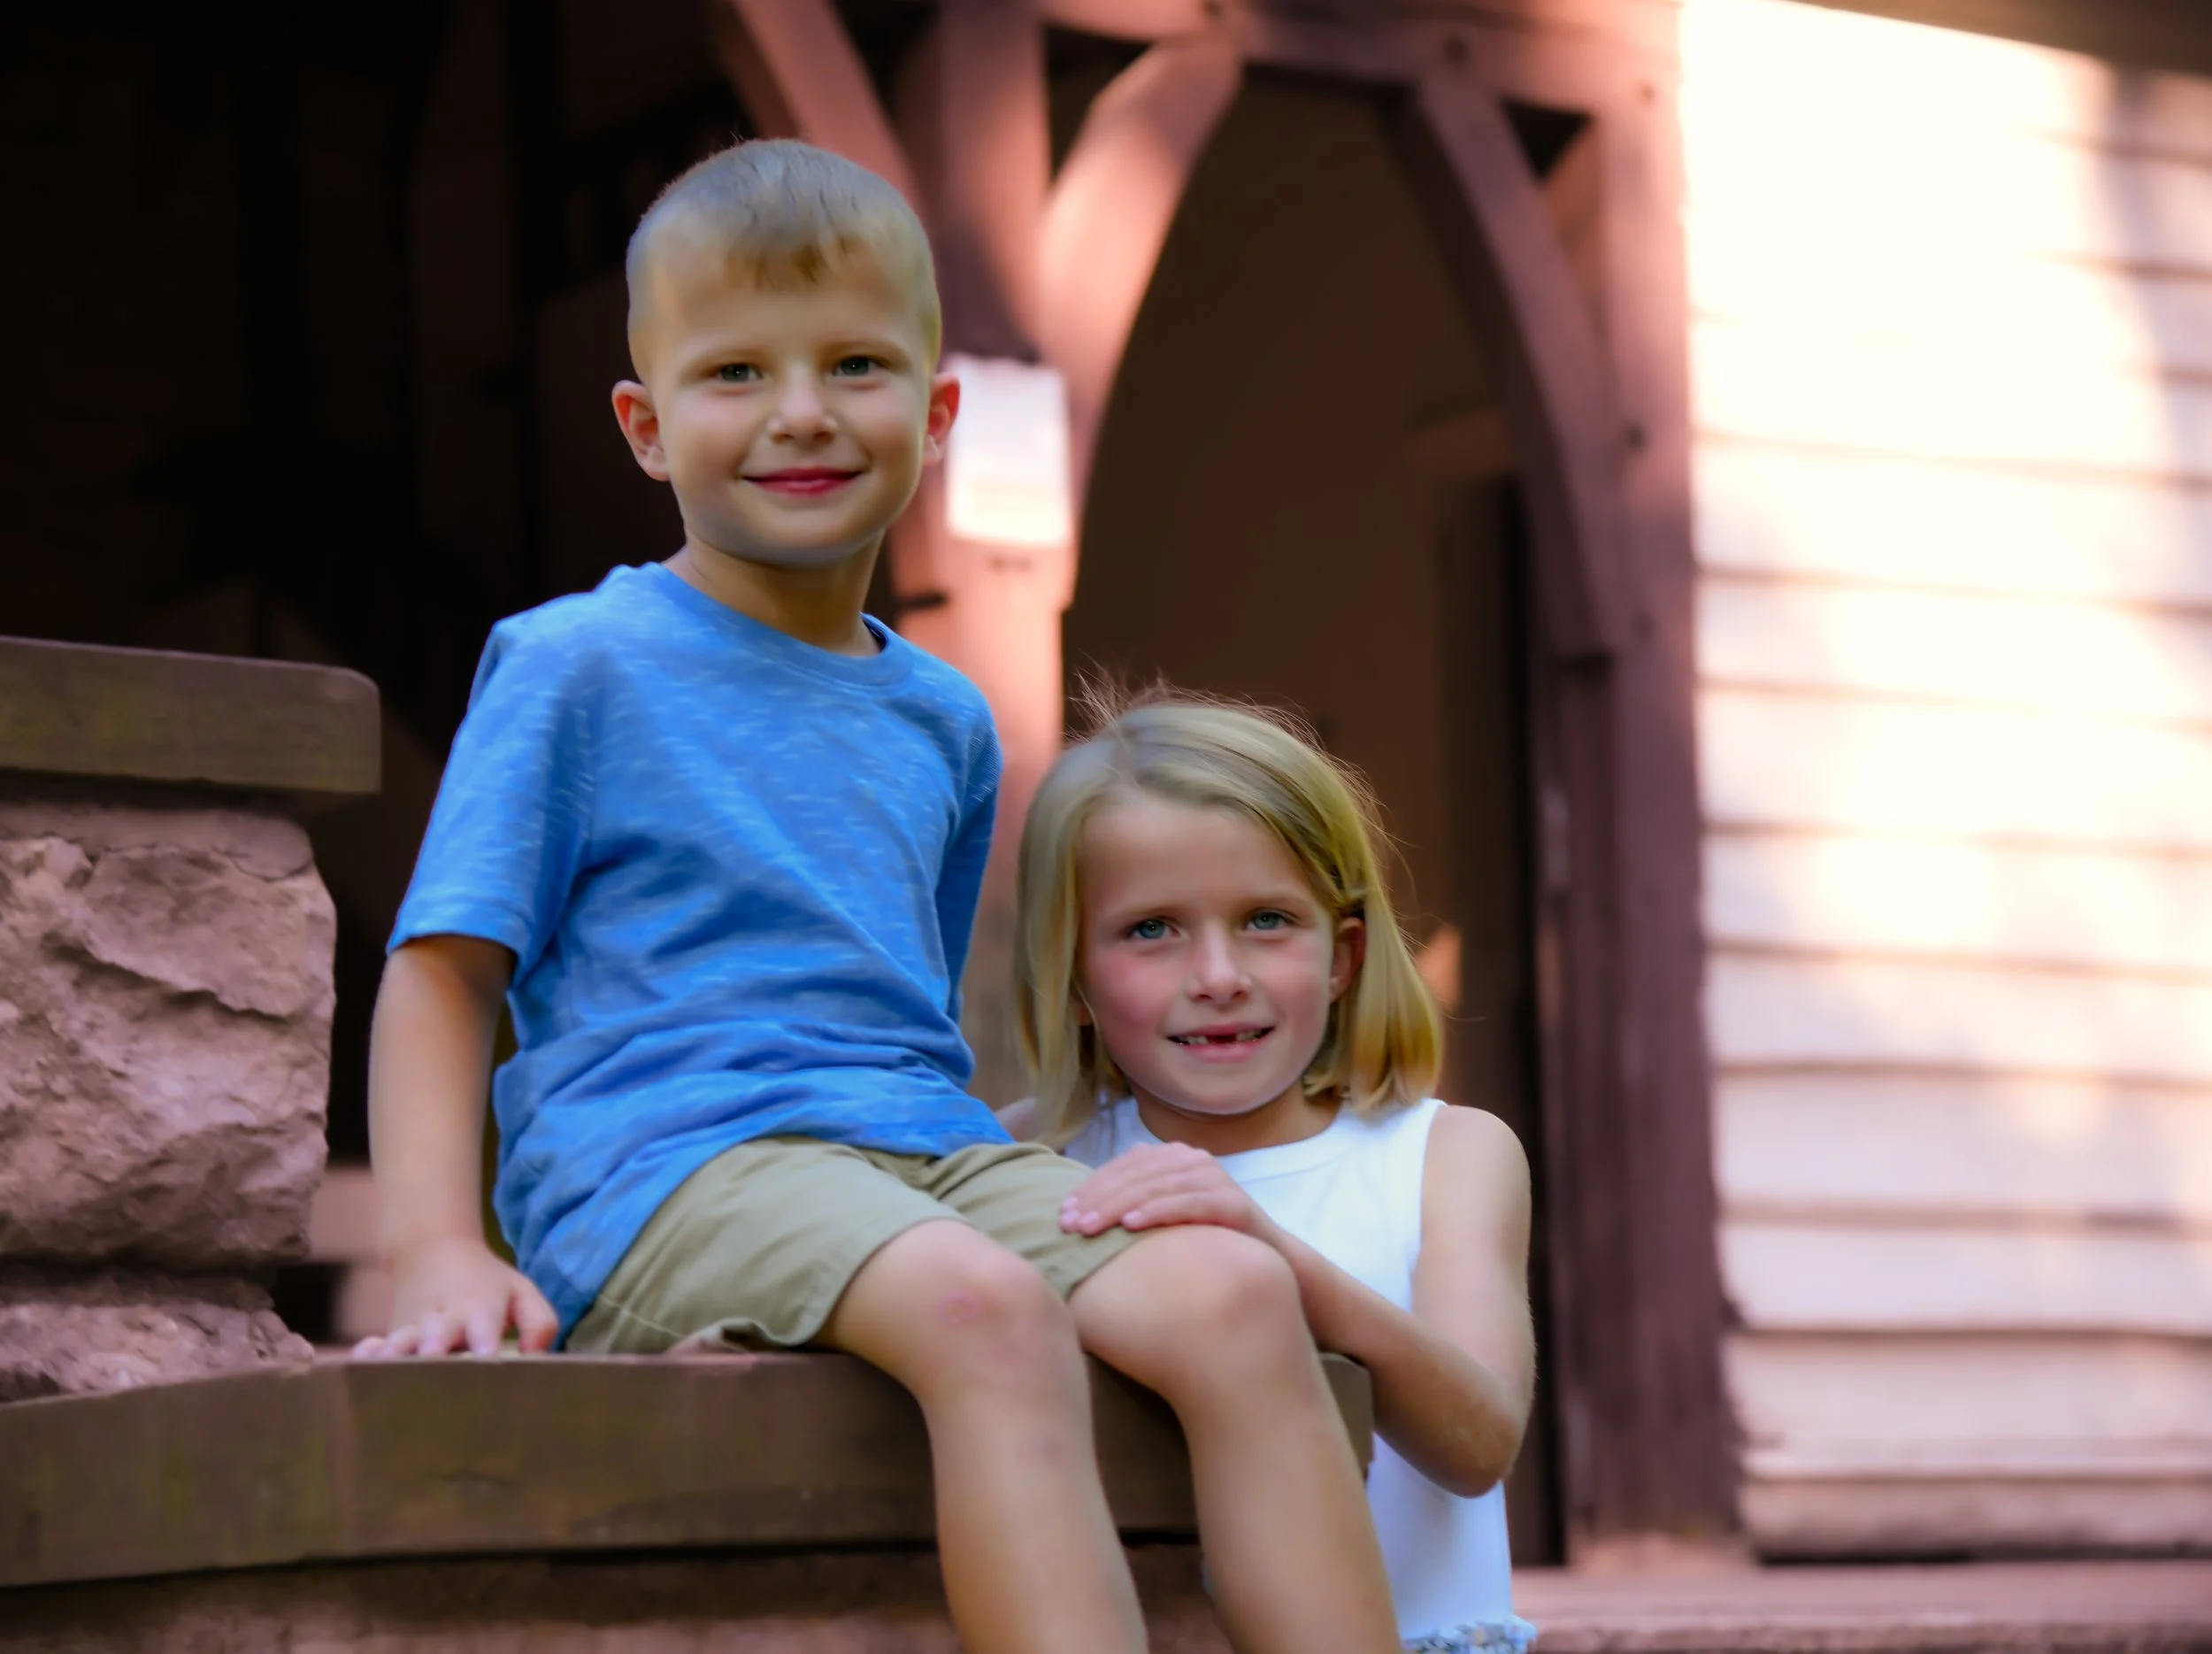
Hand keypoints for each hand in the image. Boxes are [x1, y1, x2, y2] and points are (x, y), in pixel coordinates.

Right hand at [352, 1234, 558, 1358]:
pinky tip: (359, 1362)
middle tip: (434, 1367)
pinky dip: (367, 1353)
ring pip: (403, 1342)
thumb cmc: (486, 1283)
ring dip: (399, 1356)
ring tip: (392, 1373)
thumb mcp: (521, 1291)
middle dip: (436, 1352)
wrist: (432, 1251)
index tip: (486, 1359)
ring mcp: (414, 1329)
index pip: (484, 1325)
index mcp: (480, 1307)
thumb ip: (538, 1322)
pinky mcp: (391, 1336)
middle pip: (438, 1336)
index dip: (485, 1342)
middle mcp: (444, 1319)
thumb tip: (536, 1356)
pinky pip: (375, 1346)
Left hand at [1060, 1142, 1282, 1249]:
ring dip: (1119, 1205)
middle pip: (1136, 1175)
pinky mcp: (1233, 1202)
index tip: (1063, 1213)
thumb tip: (1078, 1213)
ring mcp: (1215, 1178)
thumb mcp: (1163, 1217)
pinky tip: (1133, 1225)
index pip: (1123, 1166)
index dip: (1091, 1187)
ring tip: (1092, 1227)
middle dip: (1098, 1199)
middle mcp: (1193, 1160)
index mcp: (1172, 1158)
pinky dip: (1158, 1212)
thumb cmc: (1203, 1241)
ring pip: (1157, 1186)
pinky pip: (1189, 1203)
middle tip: (1069, 1225)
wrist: (1267, 1262)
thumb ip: (1132, 1205)